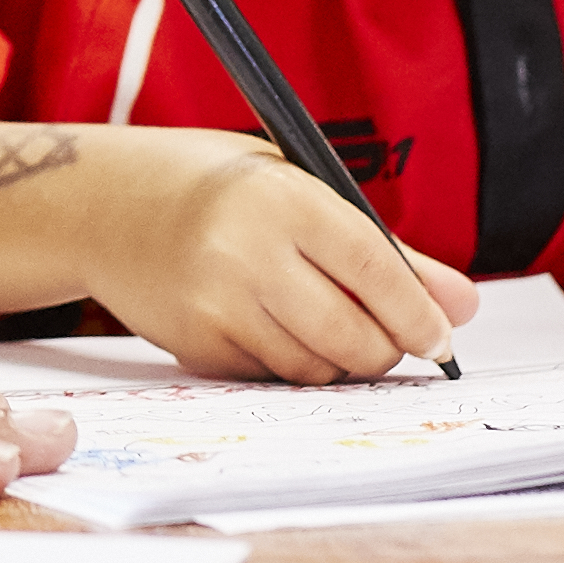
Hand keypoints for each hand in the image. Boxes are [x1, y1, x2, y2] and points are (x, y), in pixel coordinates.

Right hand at [82, 130, 475, 383]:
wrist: (101, 204)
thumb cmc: (213, 186)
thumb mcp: (296, 188)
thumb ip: (380, 249)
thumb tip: (462, 305)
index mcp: (283, 199)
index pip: (377, 273)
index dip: (420, 315)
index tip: (442, 339)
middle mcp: (248, 253)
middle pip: (354, 337)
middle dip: (386, 351)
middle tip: (391, 340)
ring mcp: (217, 304)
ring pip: (316, 368)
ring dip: (341, 364)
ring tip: (331, 329)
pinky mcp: (196, 344)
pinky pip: (272, 376)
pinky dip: (291, 366)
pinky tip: (275, 329)